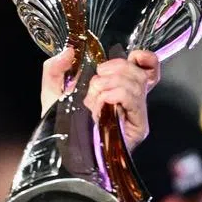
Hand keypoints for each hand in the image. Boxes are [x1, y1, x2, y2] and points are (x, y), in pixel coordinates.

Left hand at [40, 46, 160, 150]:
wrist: (58, 151)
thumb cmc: (58, 125)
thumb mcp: (52, 91)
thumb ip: (56, 68)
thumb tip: (69, 50)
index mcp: (118, 89)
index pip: (148, 68)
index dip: (144, 58)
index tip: (128, 56)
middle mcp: (131, 101)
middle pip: (139, 72)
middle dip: (114, 69)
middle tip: (94, 83)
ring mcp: (135, 115)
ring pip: (135, 83)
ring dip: (109, 84)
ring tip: (93, 99)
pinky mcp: (137, 128)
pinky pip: (133, 99)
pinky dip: (114, 95)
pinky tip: (100, 104)